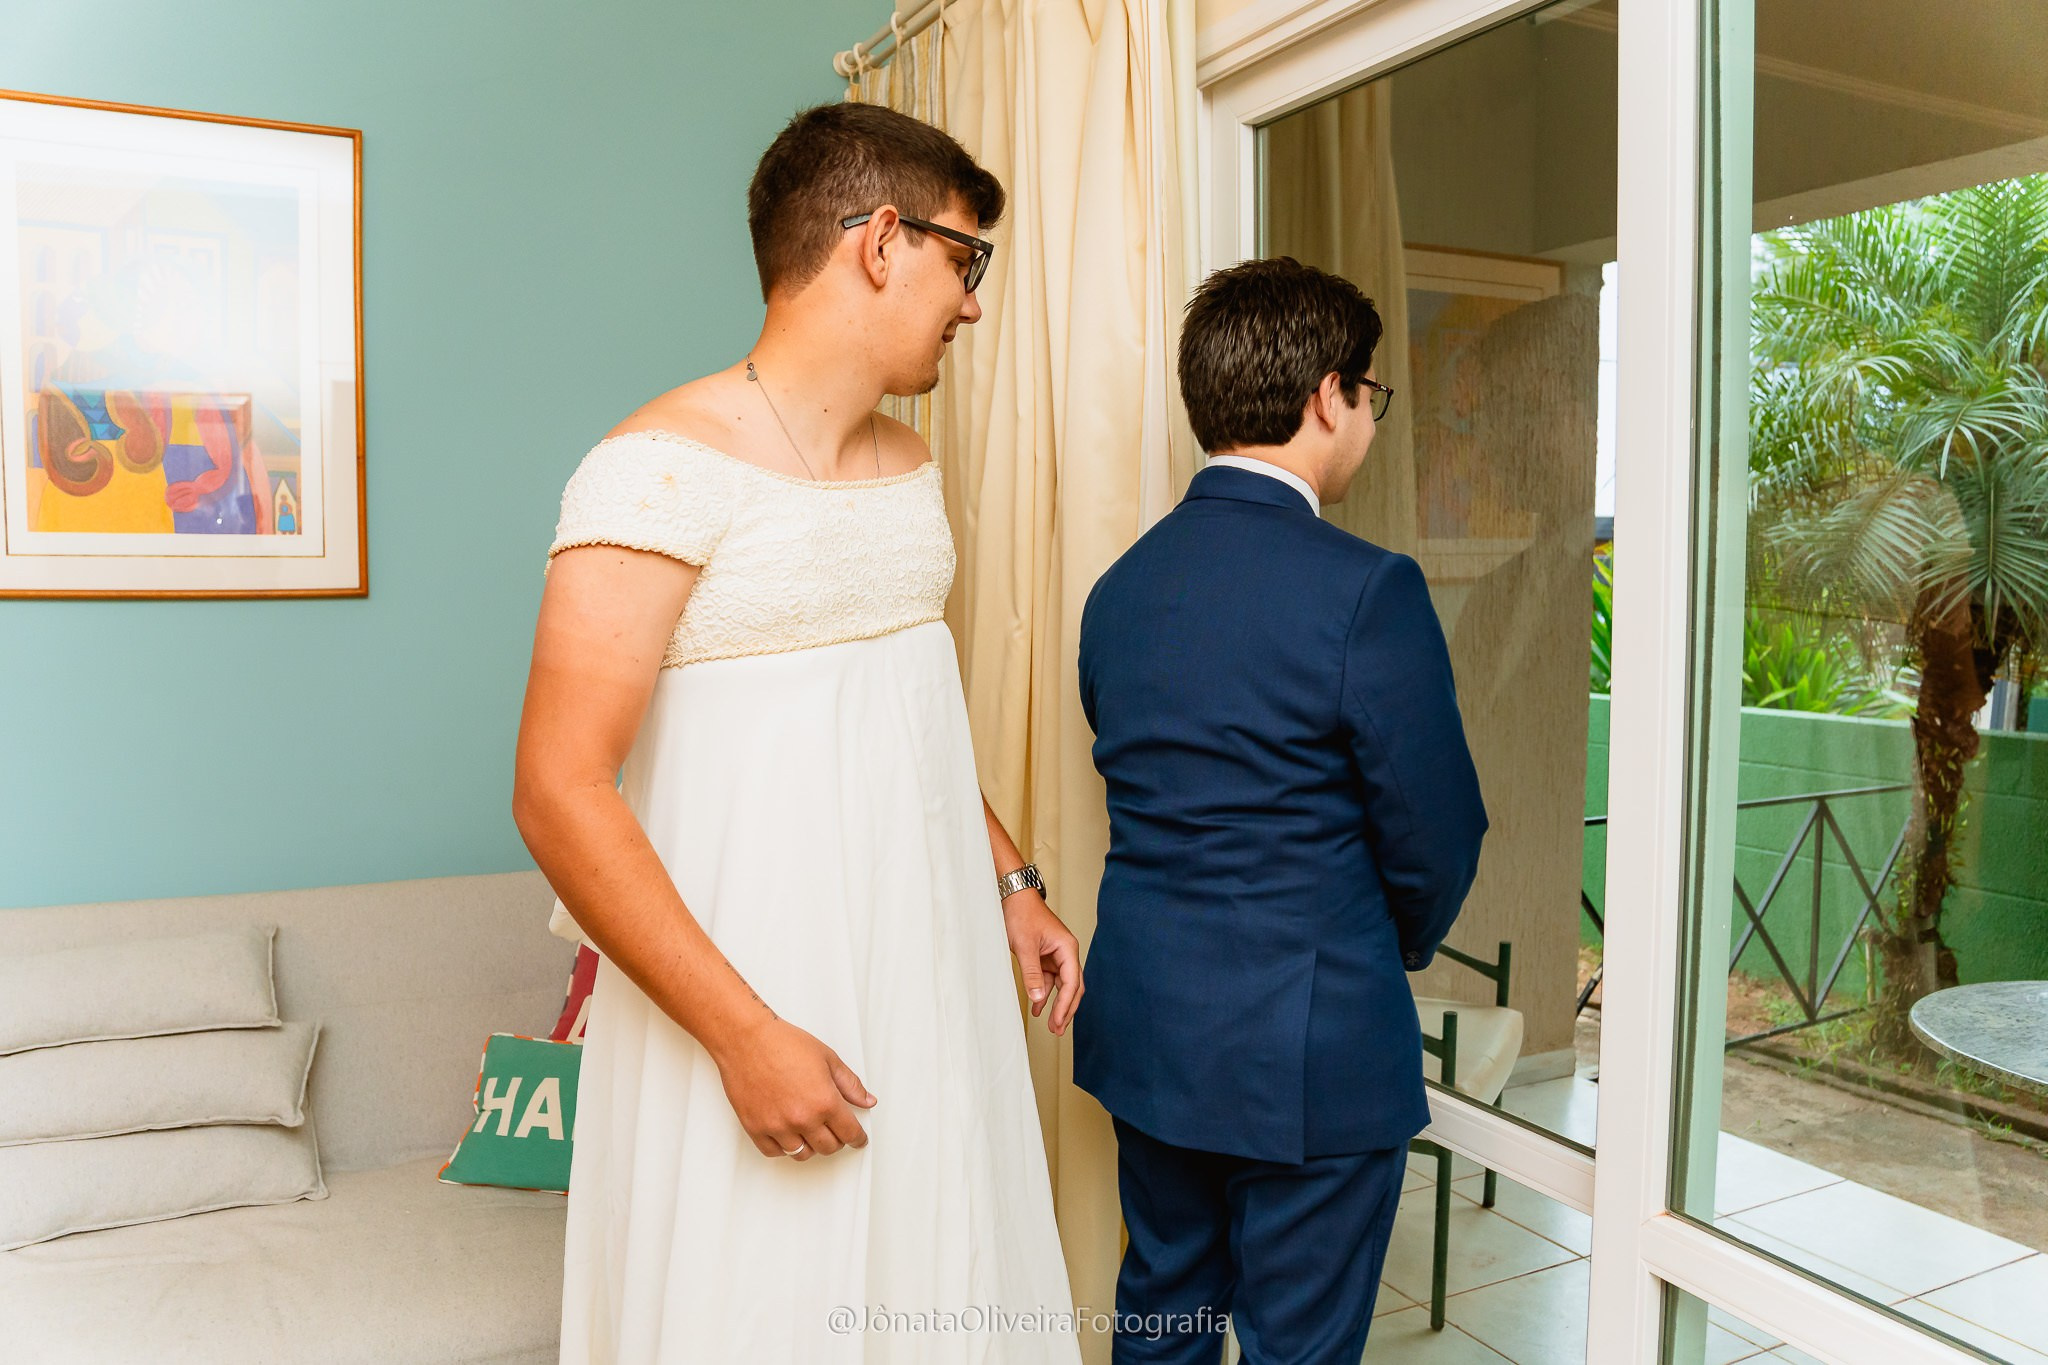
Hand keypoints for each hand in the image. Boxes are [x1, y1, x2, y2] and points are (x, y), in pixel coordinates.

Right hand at [712, 1017, 876, 1161]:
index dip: (858, 1138)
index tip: (858, 1139)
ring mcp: (777, 1126)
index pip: (849, 1133)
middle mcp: (802, 1119)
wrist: (747, 1039)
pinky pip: (774, 1152)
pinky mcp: (755, 1128)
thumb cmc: (784, 1044)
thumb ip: (851, 1084)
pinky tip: (788, 1134)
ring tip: (810, 1130)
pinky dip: (784, 1147)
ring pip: (802, 1154)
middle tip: (834, 1130)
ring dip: (811, 1145)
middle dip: (836, 1140)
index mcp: (824, 1102)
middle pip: (828, 1147)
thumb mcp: (828, 1059)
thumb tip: (867, 1101)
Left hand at [1002, 890, 1083, 1035]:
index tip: (1059, 1021)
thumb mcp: (1025, 946)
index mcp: (1067, 948)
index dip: (1066, 1004)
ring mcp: (1056, 955)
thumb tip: (1039, 997)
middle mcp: (1066, 953)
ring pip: (1061, 985)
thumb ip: (1032, 974)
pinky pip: (1049, 979)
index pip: (1072, 982)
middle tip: (1059, 1029)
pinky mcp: (1045, 957)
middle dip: (1067, 1009)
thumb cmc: (1022, 914)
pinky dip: (1044, 993)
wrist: (1013, 898)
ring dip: (1056, 1004)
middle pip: (1072, 986)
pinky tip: (1038, 1007)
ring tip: (1052, 1025)